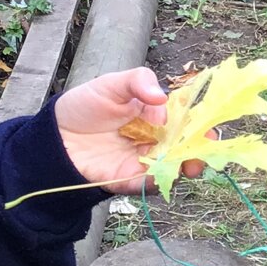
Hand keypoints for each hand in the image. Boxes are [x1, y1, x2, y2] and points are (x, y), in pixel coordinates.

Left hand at [52, 67, 205, 192]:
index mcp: (156, 115)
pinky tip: (160, 172)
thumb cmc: (85, 105)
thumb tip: (162, 100)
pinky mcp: (128, 178)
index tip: (210, 128)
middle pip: (185, 147)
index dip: (201, 124)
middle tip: (205, 149)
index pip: (186, 120)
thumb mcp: (113, 83)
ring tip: (189, 163)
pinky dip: (157, 180)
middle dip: (199, 150)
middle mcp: (155, 139)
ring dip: (184, 166)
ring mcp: (143, 160)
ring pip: (172, 167)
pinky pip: (148, 183)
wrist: (56, 133)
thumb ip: (139, 82)